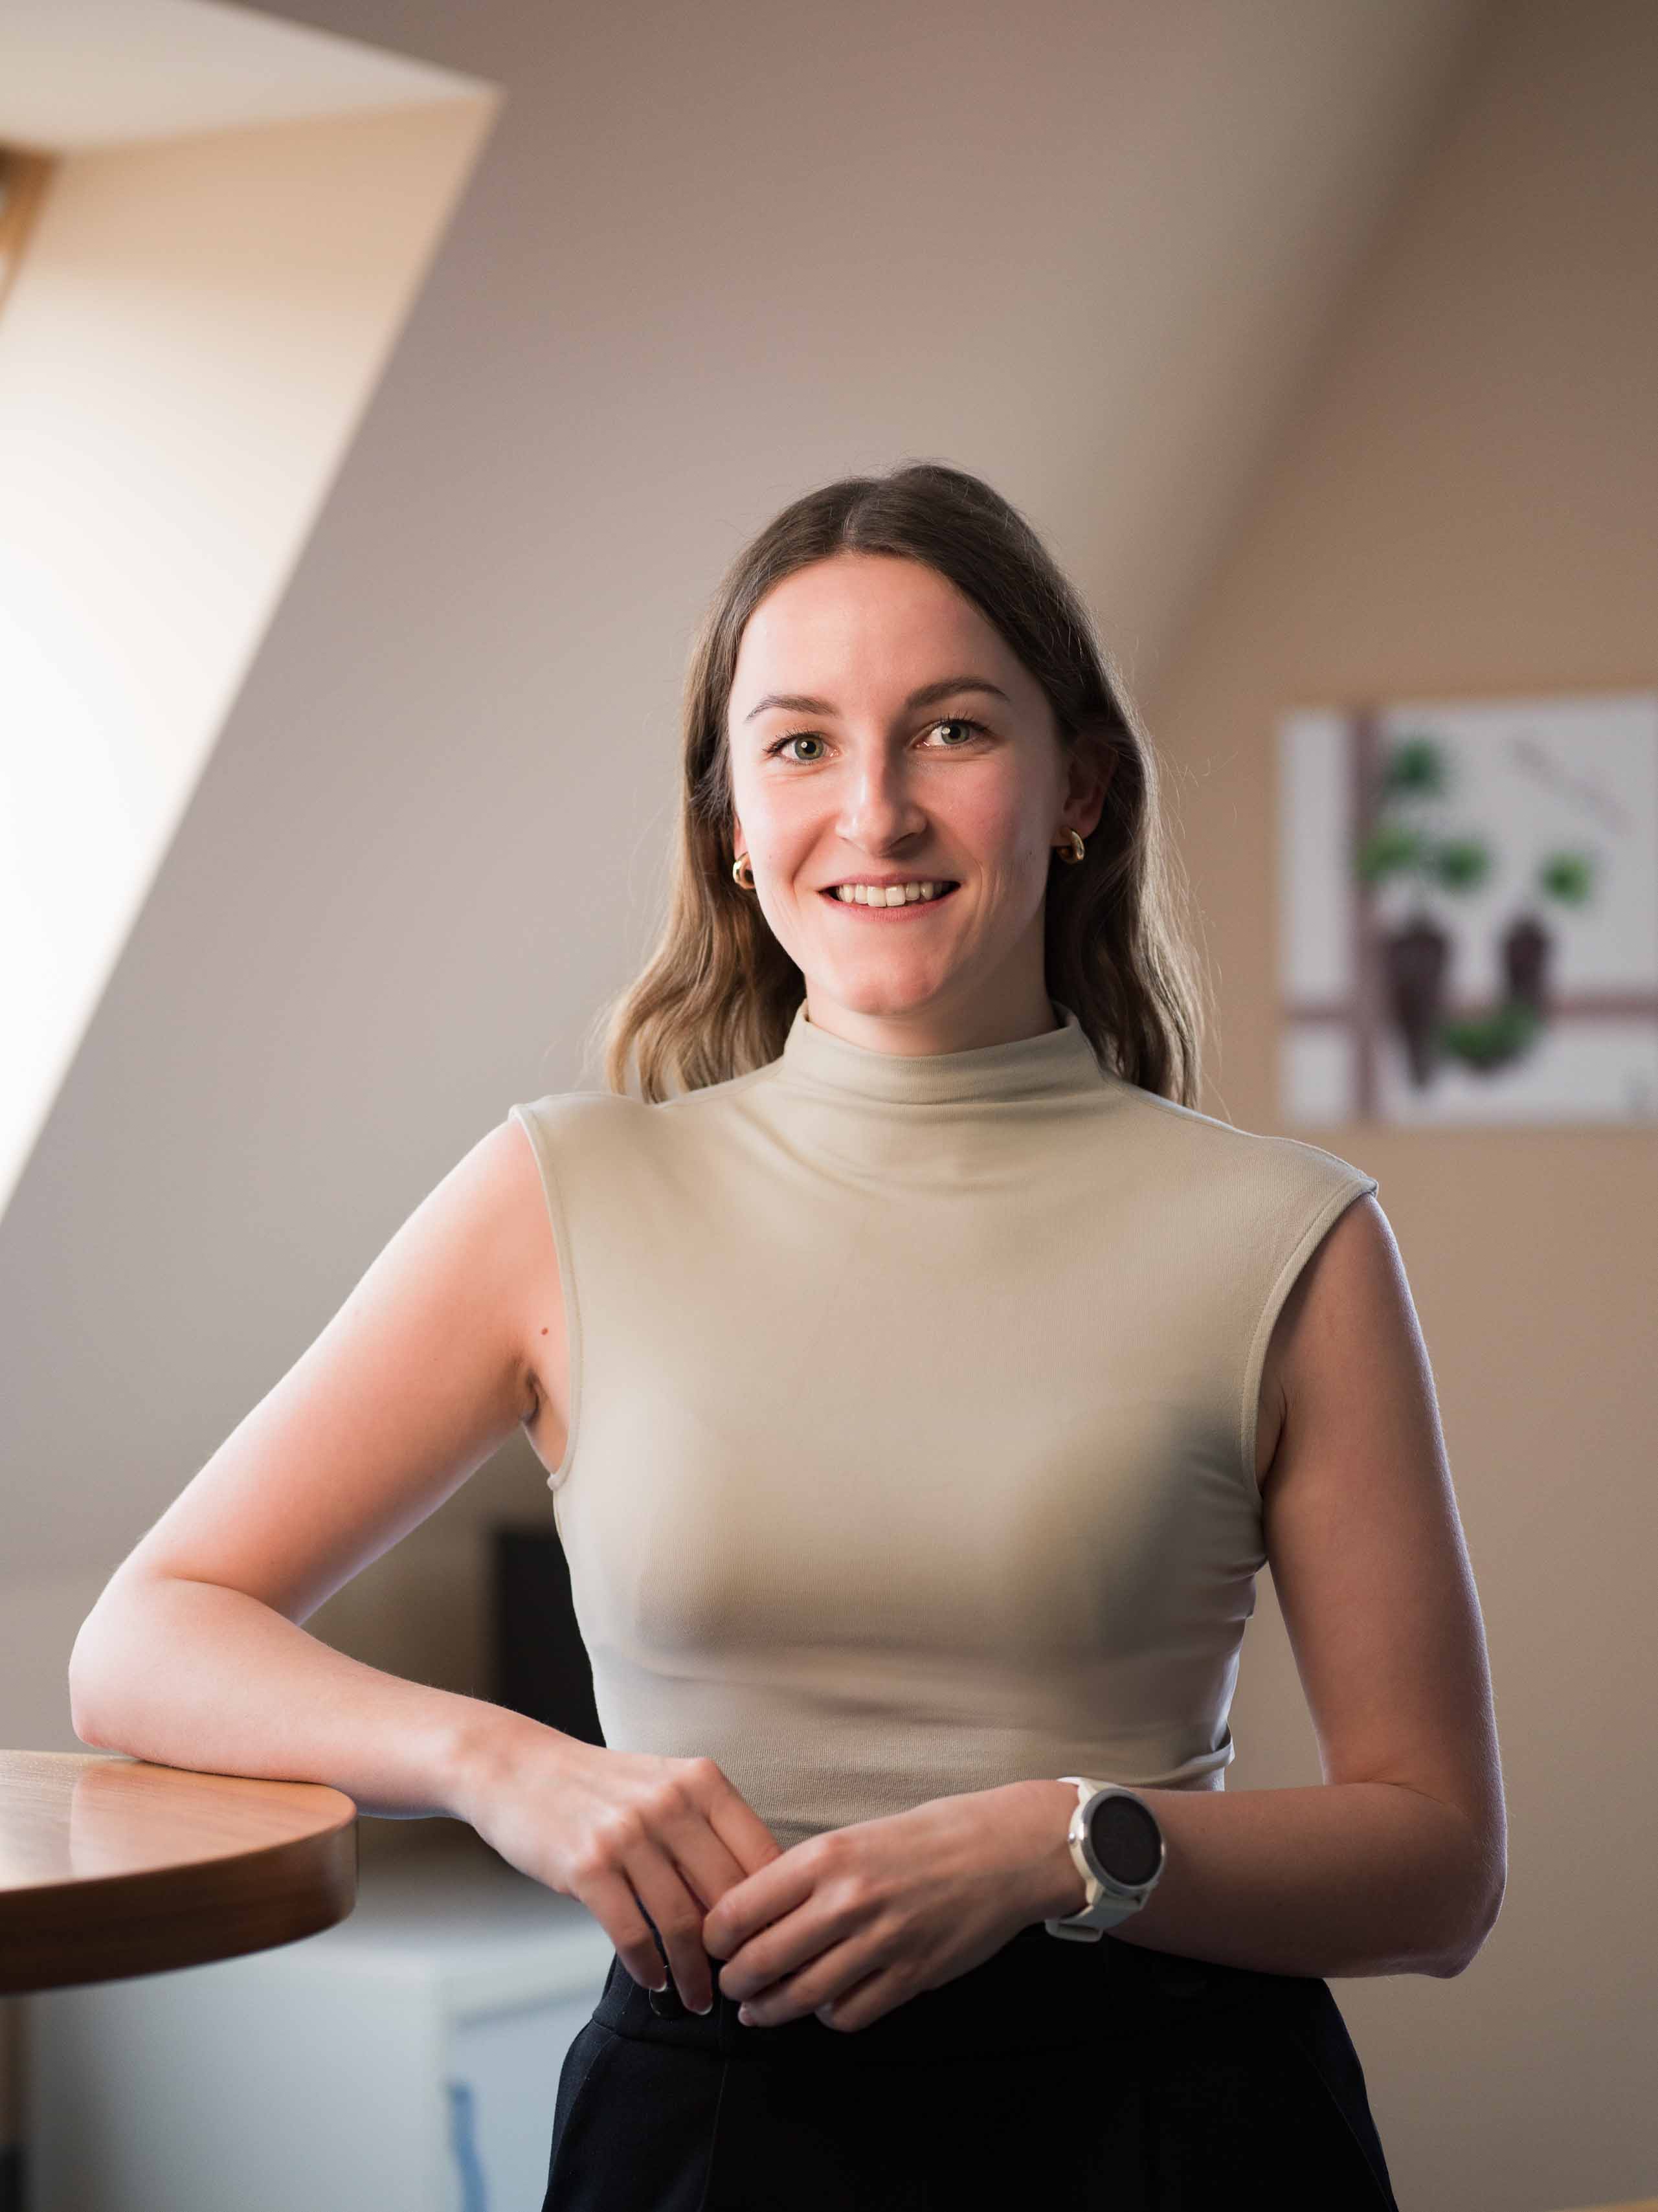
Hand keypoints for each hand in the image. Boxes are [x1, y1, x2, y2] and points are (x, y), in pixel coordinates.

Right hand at [458, 1719, 781, 2013]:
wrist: (519, 1768)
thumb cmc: (602, 1788)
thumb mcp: (665, 1786)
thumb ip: (707, 1831)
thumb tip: (755, 1901)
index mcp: (702, 1781)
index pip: (761, 1856)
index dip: (773, 1911)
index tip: (773, 1947)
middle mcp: (671, 1803)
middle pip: (727, 1895)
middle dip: (738, 1951)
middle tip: (741, 1986)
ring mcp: (628, 1834)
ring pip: (682, 1922)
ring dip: (694, 1973)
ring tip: (699, 1999)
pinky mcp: (587, 1867)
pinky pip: (632, 1933)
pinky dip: (649, 1967)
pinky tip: (655, 1981)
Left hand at [702, 1781, 1070, 2032]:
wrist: (1003, 1850)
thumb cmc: (927, 1837)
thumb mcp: (855, 1836)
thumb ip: (807, 1875)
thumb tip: (754, 1913)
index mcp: (826, 1856)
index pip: (739, 1909)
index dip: (714, 1937)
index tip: (713, 1944)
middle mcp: (847, 1899)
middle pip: (761, 1961)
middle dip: (735, 1981)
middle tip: (731, 1984)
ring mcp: (881, 1942)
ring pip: (801, 1997)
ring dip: (771, 2010)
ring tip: (760, 2009)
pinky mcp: (911, 1976)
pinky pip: (850, 2014)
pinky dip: (829, 2017)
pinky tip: (824, 2006)